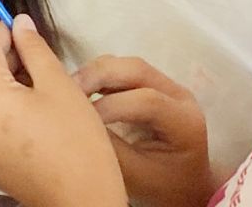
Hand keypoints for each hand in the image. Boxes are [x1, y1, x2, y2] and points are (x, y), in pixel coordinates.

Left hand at [0, 19, 126, 206]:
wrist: (82, 202)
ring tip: (36, 85)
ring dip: (2, 83)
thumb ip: (34, 49)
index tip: (23, 28)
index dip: (3, 32)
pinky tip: (27, 110)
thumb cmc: (77, 144)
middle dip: (3, 59)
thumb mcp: (60, 86)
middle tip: (35, 58)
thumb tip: (19, 22)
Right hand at [73, 55, 216, 206]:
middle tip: (66, 92)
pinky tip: (81, 91)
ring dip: (94, 72)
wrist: (181, 187)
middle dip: (97, 76)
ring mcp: (166, 86)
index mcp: (185, 121)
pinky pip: (121, 70)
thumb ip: (109, 148)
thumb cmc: (162, 187)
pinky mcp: (149, 84)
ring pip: (125, 64)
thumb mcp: (136, 175)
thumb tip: (75, 124)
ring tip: (69, 90)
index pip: (147, 101)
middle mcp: (179, 95)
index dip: (109, 106)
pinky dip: (97, 76)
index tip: (80, 120)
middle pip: (136, 69)